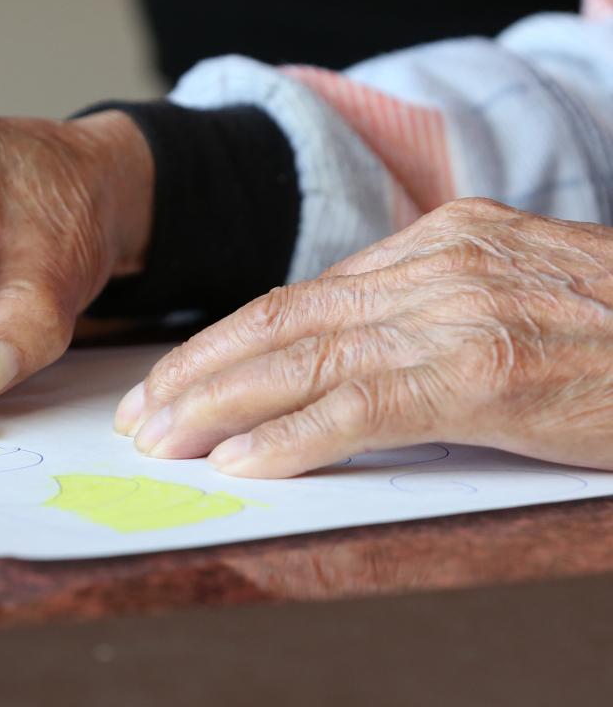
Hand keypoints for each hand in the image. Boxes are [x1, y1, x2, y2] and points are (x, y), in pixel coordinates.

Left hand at [115, 198, 612, 476]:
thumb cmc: (608, 328)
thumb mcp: (503, 292)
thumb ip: (421, 311)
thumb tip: (339, 354)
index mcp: (434, 244)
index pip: (296, 298)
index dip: (220, 344)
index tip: (170, 381)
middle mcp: (433, 268)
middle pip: (280, 323)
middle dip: (196, 374)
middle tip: (140, 416)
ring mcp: (457, 316)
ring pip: (302, 361)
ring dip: (217, 406)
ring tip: (162, 440)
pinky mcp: (485, 374)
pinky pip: (361, 408)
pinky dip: (291, 438)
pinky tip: (240, 462)